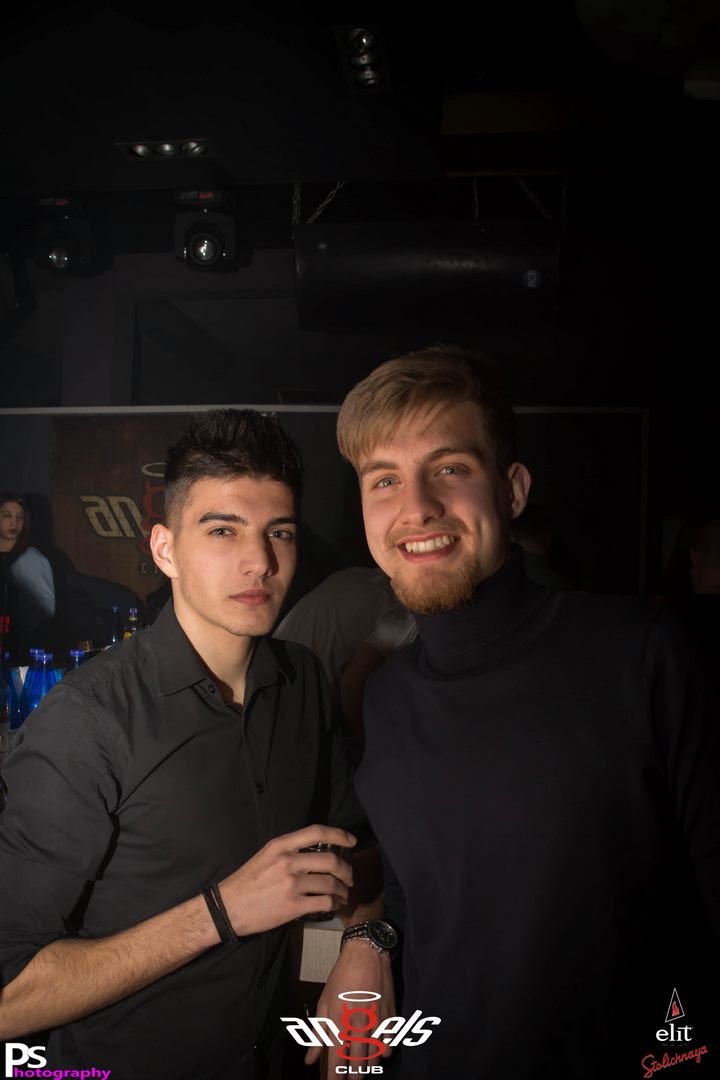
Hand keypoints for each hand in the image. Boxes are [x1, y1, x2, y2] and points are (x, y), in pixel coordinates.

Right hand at [218, 825, 355, 936]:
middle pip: (331, 860)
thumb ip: (289, 851)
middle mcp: (288, 861)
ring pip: (330, 883)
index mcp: (281, 845)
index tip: (351, 841)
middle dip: (347, 870)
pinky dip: (334, 904)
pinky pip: (324, 902)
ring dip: (343, 890)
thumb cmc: (246, 882)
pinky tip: (334, 905)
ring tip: (343, 894)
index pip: (317, 832)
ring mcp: (291, 884)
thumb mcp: (266, 856)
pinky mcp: (292, 906)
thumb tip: (315, 853)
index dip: (339, 835)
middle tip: (349, 877)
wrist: (227, 908)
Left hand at [305, 938, 395, 1078]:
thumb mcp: (324, 1002)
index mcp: (340, 1021)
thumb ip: (318, 1033)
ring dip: (369, 1066)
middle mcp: (359, 1025)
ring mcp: (377, 1022)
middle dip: (354, 1077)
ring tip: (363, 1069)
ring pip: (375, 1057)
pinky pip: (390, 1043)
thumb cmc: (341, 977)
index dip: (334, 1078)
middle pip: (358, 1064)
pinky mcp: (391, 1016)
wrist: (366, 954)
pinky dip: (384, 1052)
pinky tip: (379, 1051)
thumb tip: (309, 1060)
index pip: (336, 1060)